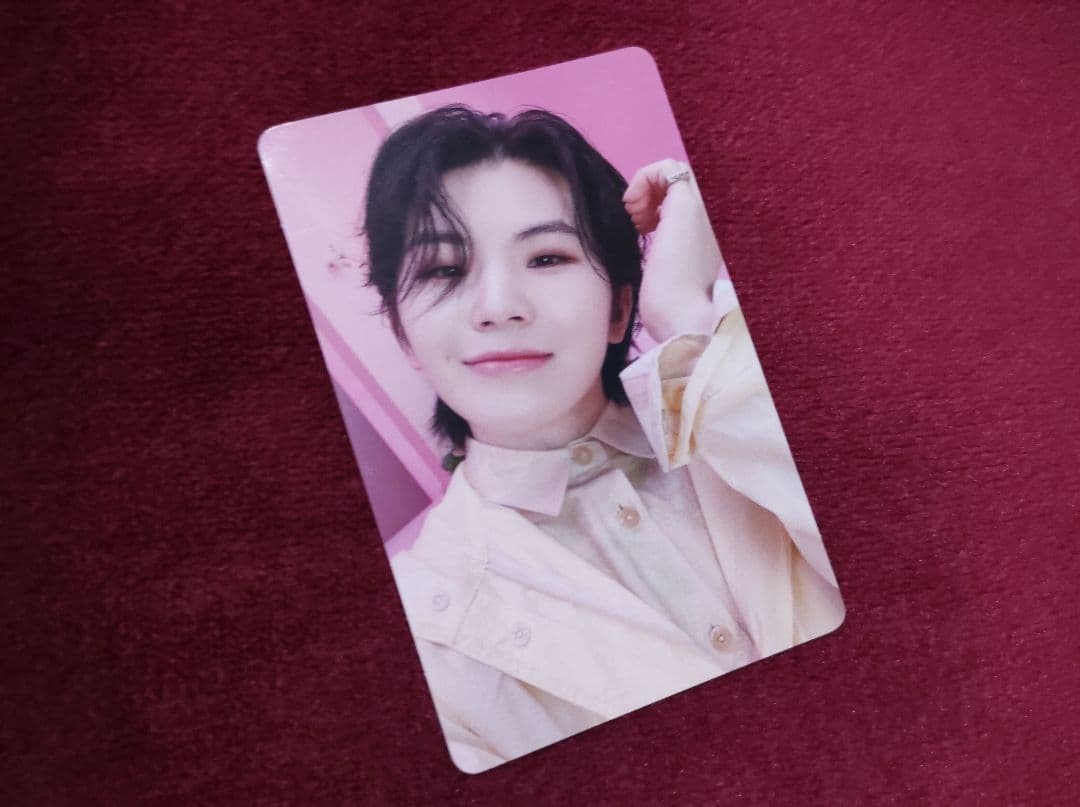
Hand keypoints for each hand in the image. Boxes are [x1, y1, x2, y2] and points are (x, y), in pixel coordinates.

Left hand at [623, 159, 724, 341]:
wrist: (678, 316)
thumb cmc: (670, 304)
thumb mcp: (670, 268)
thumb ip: (669, 246)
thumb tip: (648, 231)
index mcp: (712, 231)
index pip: (686, 197)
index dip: (660, 202)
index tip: (643, 228)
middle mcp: (716, 215)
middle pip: (682, 181)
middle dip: (652, 193)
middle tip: (637, 221)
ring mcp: (706, 206)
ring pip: (676, 171)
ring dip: (647, 187)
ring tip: (635, 217)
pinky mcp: (688, 203)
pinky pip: (666, 167)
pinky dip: (643, 180)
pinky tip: (634, 210)